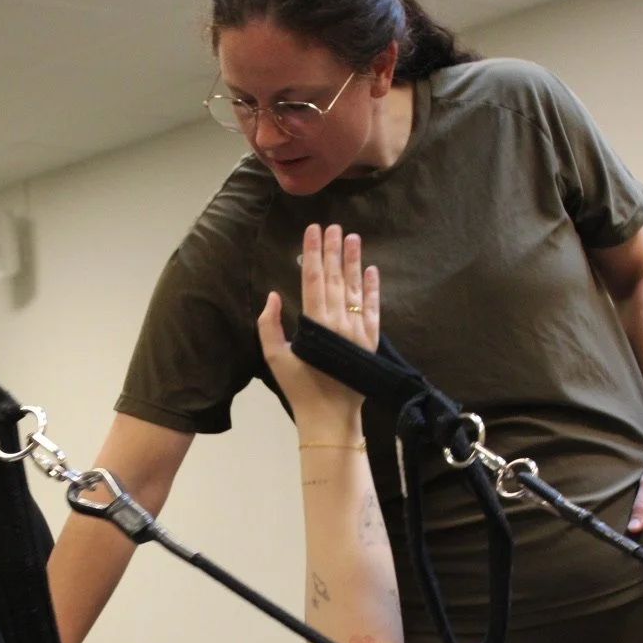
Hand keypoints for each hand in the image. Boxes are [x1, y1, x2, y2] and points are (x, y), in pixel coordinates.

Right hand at [257, 223, 377, 422]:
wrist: (331, 416)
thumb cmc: (299, 388)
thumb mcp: (275, 358)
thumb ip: (269, 326)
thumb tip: (272, 295)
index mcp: (314, 323)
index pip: (313, 279)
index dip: (312, 253)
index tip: (313, 231)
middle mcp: (338, 321)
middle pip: (335, 278)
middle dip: (333, 250)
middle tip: (334, 226)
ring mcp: (357, 329)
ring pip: (355, 288)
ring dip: (354, 261)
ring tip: (354, 238)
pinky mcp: (371, 340)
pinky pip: (373, 308)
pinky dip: (372, 289)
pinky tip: (372, 270)